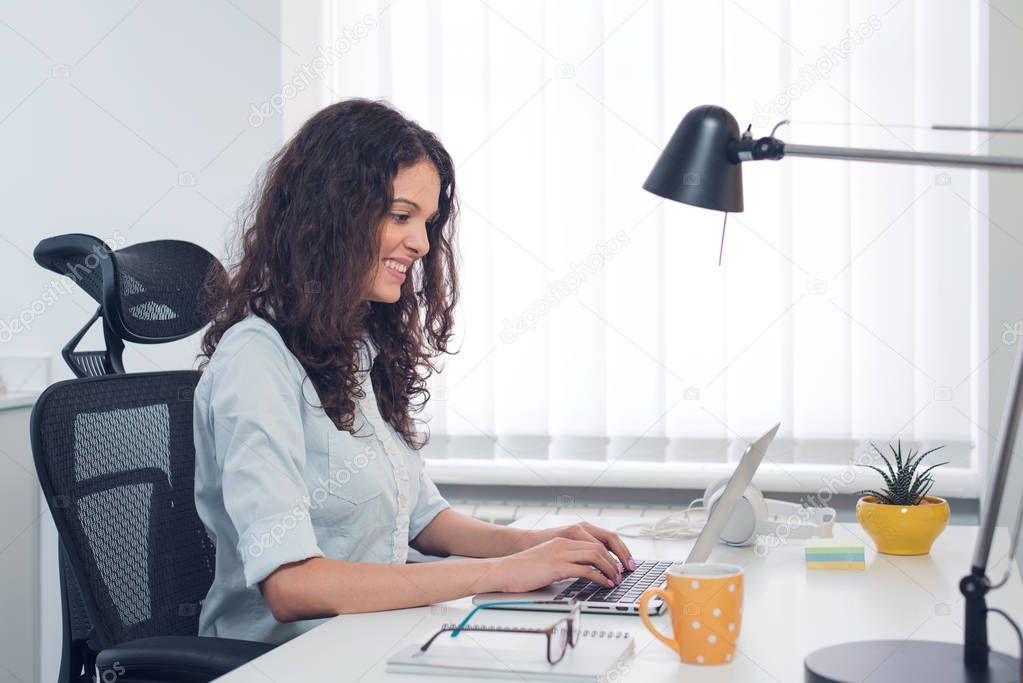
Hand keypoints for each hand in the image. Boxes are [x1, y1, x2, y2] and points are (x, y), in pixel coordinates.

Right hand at [491, 537, 624, 593]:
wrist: (503, 570)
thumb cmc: (522, 569)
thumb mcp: (548, 560)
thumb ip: (565, 562)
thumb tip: (583, 572)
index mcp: (562, 541)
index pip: (595, 541)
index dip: (611, 551)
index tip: (619, 563)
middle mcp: (564, 544)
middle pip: (599, 546)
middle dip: (616, 559)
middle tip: (623, 572)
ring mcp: (560, 554)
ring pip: (596, 555)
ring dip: (610, 568)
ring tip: (616, 579)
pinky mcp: (557, 567)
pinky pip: (586, 570)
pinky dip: (600, 577)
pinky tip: (605, 584)